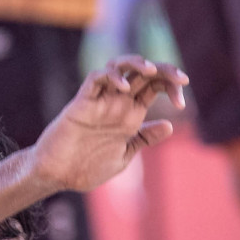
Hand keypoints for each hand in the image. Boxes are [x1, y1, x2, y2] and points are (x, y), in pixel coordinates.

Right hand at [29, 55, 187, 191]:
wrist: (58, 177)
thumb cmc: (87, 168)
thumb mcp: (123, 155)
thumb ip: (143, 139)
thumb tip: (170, 125)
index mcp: (130, 114)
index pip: (154, 87)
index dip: (171, 87)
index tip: (182, 103)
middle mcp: (117, 102)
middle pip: (143, 72)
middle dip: (164, 69)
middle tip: (181, 79)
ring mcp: (100, 100)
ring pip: (119, 67)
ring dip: (136, 62)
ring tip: (150, 69)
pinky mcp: (82, 103)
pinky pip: (96, 79)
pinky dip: (110, 77)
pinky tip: (123, 88)